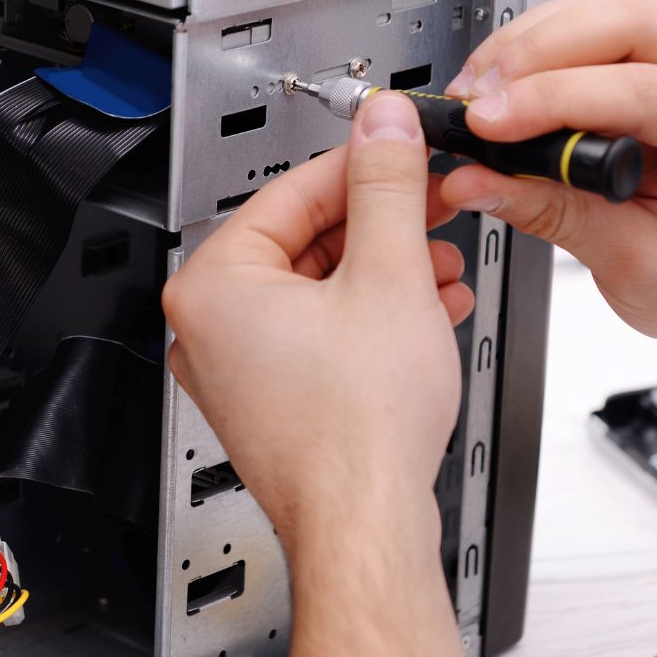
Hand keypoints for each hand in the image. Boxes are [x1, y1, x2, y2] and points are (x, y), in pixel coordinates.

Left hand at [163, 92, 480, 656]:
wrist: (366, 529)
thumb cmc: (357, 430)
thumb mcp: (387, 275)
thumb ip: (385, 187)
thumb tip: (383, 127)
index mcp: (214, 286)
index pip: (293, 192)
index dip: (361, 165)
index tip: (399, 150)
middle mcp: (213, 327)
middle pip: (309, 240)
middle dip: (384, 225)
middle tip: (431, 206)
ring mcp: (242, 368)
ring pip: (323, 289)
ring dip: (390, 270)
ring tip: (443, 263)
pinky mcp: (276, 399)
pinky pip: (325, 332)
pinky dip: (376, 315)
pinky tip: (431, 308)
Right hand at [440, 0, 656, 365]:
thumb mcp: (636, 264)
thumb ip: (552, 214)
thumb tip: (477, 181)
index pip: (641, 89)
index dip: (549, 100)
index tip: (485, 124)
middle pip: (626, 18)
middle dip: (534, 52)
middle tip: (474, 100)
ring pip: (608, 8)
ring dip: (531, 42)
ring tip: (480, 91)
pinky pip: (603, 21)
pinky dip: (545, 44)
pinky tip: (510, 80)